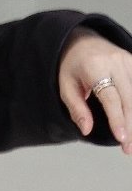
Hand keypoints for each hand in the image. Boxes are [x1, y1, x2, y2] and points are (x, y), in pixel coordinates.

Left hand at [58, 29, 131, 154]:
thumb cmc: (71, 67)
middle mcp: (116, 62)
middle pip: (129, 99)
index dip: (117, 119)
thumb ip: (76, 108)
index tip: (121, 138)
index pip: (110, 98)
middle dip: (130, 126)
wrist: (81, 41)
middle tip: (129, 149)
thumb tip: (86, 130)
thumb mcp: (65, 87)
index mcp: (95, 67)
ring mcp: (128, 61)